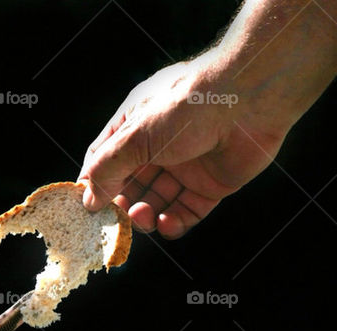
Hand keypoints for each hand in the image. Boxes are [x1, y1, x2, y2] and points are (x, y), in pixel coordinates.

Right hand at [79, 57, 288, 238]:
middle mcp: (159, 146)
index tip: (86, 208)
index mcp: (135, 125)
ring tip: (143, 218)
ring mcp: (186, 166)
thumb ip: (107, 169)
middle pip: (130, 186)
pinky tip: (166, 224)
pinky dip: (174, 223)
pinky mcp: (211, 184)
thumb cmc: (187, 106)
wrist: (250, 101)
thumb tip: (88, 200)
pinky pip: (186, 212)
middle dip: (121, 205)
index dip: (93, 184)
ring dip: (145, 215)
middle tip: (117, 221)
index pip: (104, 160)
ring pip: (157, 201)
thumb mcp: (135, 136)